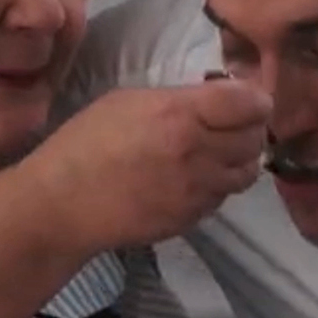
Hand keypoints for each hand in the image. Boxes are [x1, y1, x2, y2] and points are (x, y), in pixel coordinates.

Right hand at [21, 81, 270, 252]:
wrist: (63, 205)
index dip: (255, 99)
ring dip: (240, 158)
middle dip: (251, 127)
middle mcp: (197, 153)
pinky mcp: (192, 218)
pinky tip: (196, 177)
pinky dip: (219, 184)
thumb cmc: (85, 143)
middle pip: (254, 138)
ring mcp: (197, 191)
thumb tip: (213, 99)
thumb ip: (177, 99)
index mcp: (180, 115)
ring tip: (220, 151)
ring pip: (247, 172)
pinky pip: (223, 196)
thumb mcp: (127, 101)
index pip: (249, 103)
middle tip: (236, 123)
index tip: (248, 99)